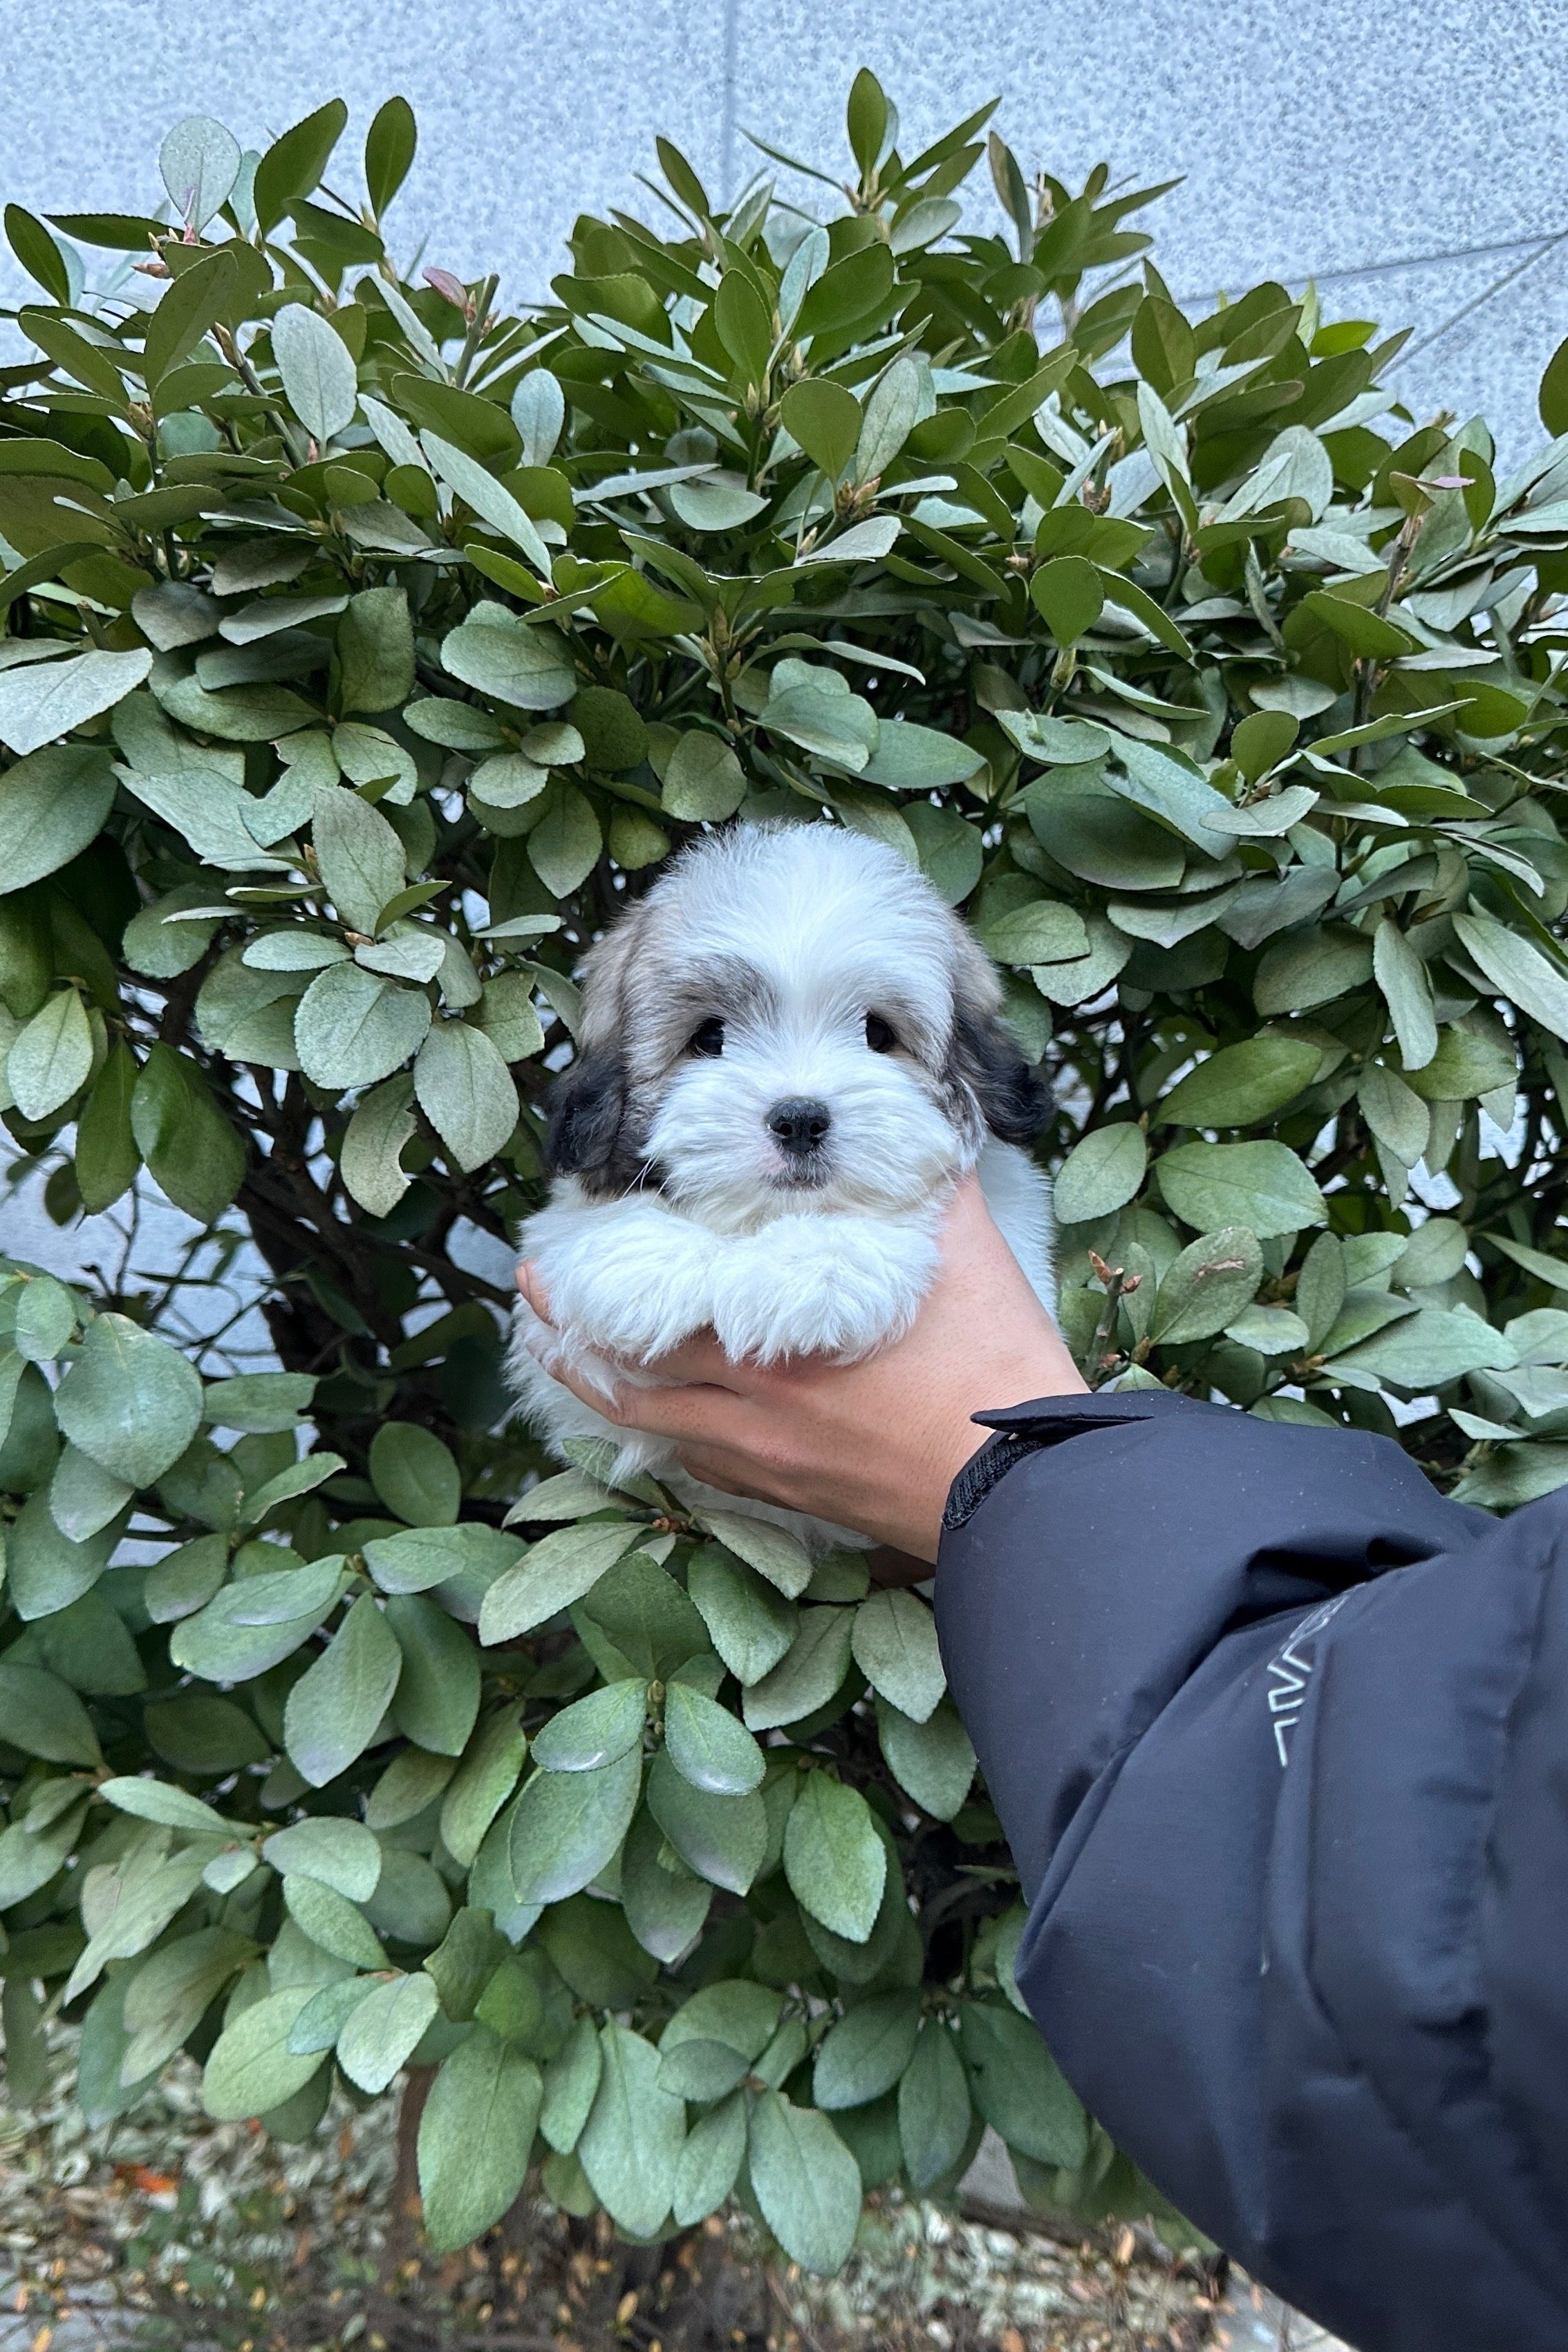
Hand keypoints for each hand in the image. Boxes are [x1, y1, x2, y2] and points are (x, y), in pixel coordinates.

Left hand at [515, 1174, 1086, 1563]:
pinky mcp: (793, 1498)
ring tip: (559, 1357)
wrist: (1030, 1490)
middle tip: (532, 1301)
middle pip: (628, 1379)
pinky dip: (661, 1437)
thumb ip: (927, 1180)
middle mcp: (753, 1409)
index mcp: (776, 1344)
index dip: (590, 1291)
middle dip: (569, 1337)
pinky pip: (700, 1468)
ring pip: (655, 1429)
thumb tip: (918, 1112)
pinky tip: (651, 1421)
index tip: (550, 1260)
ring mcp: (768, 1463)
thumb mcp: (963, 1251)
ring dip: (599, 1391)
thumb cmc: (996, 1371)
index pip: (652, 1316)